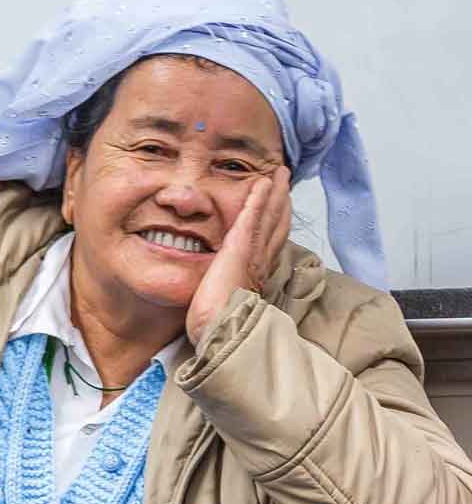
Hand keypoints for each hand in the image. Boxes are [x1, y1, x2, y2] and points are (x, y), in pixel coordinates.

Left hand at [187, 167, 291, 350]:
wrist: (220, 329)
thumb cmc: (218, 325)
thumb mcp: (225, 305)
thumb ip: (227, 294)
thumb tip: (221, 298)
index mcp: (255, 273)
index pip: (269, 242)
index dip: (275, 223)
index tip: (279, 208)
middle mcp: (260, 260)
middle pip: (276, 224)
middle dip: (281, 202)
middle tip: (285, 181)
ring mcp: (253, 252)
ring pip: (270, 216)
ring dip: (275, 194)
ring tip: (279, 174)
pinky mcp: (240, 246)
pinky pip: (253, 215)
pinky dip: (260, 198)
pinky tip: (263, 182)